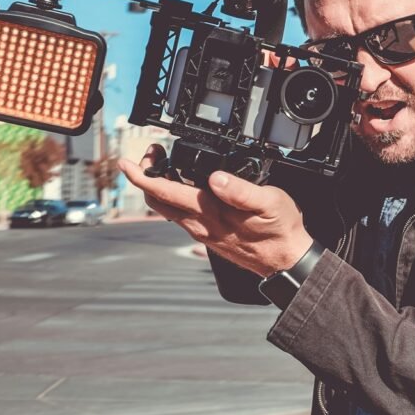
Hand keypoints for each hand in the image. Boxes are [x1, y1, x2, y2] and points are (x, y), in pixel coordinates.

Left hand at [118, 144, 314, 276]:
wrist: (286, 260)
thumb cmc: (280, 231)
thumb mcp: (270, 203)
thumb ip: (241, 191)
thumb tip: (216, 178)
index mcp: (211, 214)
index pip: (165, 192)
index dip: (142, 176)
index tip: (128, 163)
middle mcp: (200, 225)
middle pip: (157, 201)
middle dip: (147, 176)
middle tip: (153, 154)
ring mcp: (202, 232)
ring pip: (168, 209)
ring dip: (160, 186)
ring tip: (168, 163)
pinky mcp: (209, 234)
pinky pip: (182, 215)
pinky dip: (175, 197)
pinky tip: (186, 185)